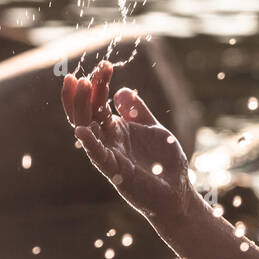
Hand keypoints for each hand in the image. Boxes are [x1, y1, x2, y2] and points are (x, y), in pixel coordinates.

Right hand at [61, 61, 194, 221]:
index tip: (105, 65)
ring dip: (81, 108)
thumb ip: (137, 112)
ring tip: (82, 86)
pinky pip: (98, 157)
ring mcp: (110, 155)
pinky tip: (82, 130)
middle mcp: (108, 141)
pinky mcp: (116, 171)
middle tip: (88, 72)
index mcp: (116, 130)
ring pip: (86, 129)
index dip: (100, 84)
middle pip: (88, 113)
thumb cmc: (164, 164)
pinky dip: (89, 143)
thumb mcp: (153, 129)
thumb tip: (122, 89)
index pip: (100, 103)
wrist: (177, 193)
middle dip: (85, 92)